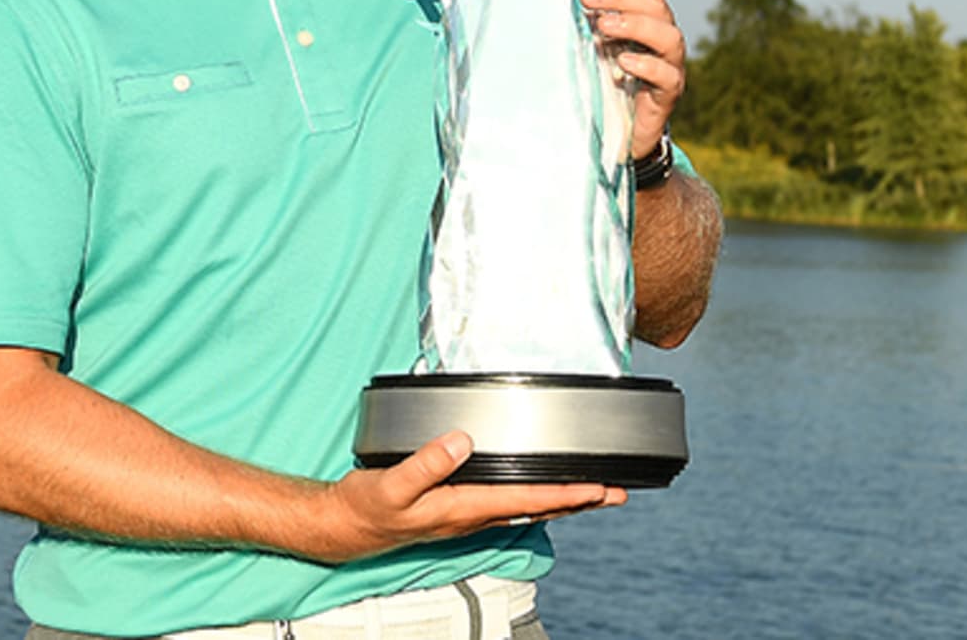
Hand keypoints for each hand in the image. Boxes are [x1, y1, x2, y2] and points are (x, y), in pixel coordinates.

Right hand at [305, 432, 624, 564]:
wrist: (348, 525)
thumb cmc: (368, 508)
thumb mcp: (392, 484)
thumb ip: (427, 463)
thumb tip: (462, 441)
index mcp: (464, 508)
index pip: (527, 502)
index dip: (566, 494)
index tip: (599, 488)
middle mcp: (473, 515)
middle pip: (539, 509)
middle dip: (580, 501)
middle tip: (618, 492)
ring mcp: (468, 514)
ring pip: (528, 508)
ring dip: (564, 501)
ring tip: (594, 492)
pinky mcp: (460, 507)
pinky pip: (510, 504)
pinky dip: (536, 497)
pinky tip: (542, 491)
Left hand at [581, 0, 686, 155]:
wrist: (619, 134)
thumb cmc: (604, 80)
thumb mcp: (591, 41)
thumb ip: (589, 11)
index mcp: (643, 17)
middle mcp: (661, 36)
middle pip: (654, 4)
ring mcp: (669, 64)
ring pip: (668, 35)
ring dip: (635, 25)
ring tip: (603, 26)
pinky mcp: (667, 94)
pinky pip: (667, 76)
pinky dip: (646, 65)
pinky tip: (623, 62)